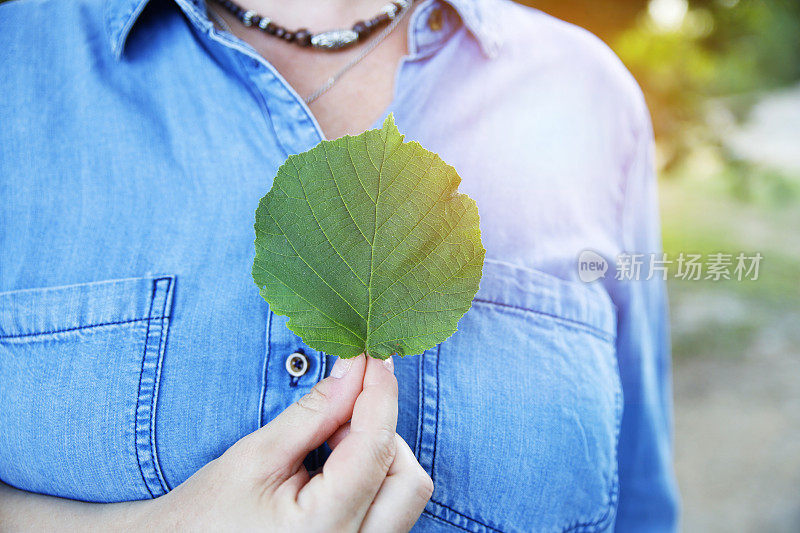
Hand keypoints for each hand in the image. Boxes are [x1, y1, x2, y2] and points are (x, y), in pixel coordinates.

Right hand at [152, 354, 432, 531]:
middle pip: (409, 480)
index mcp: (325, 529)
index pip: (375, 449)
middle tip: (338, 416)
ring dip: (377, 456)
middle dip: (382, 435)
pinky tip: (332, 469)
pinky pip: (389, 509)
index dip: (379, 394)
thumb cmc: (207, 513)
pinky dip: (372, 477)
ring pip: (405, 494)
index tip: (375, 356)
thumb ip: (315, 412)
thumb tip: (356, 369)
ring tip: (325, 448)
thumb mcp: (257, 455)